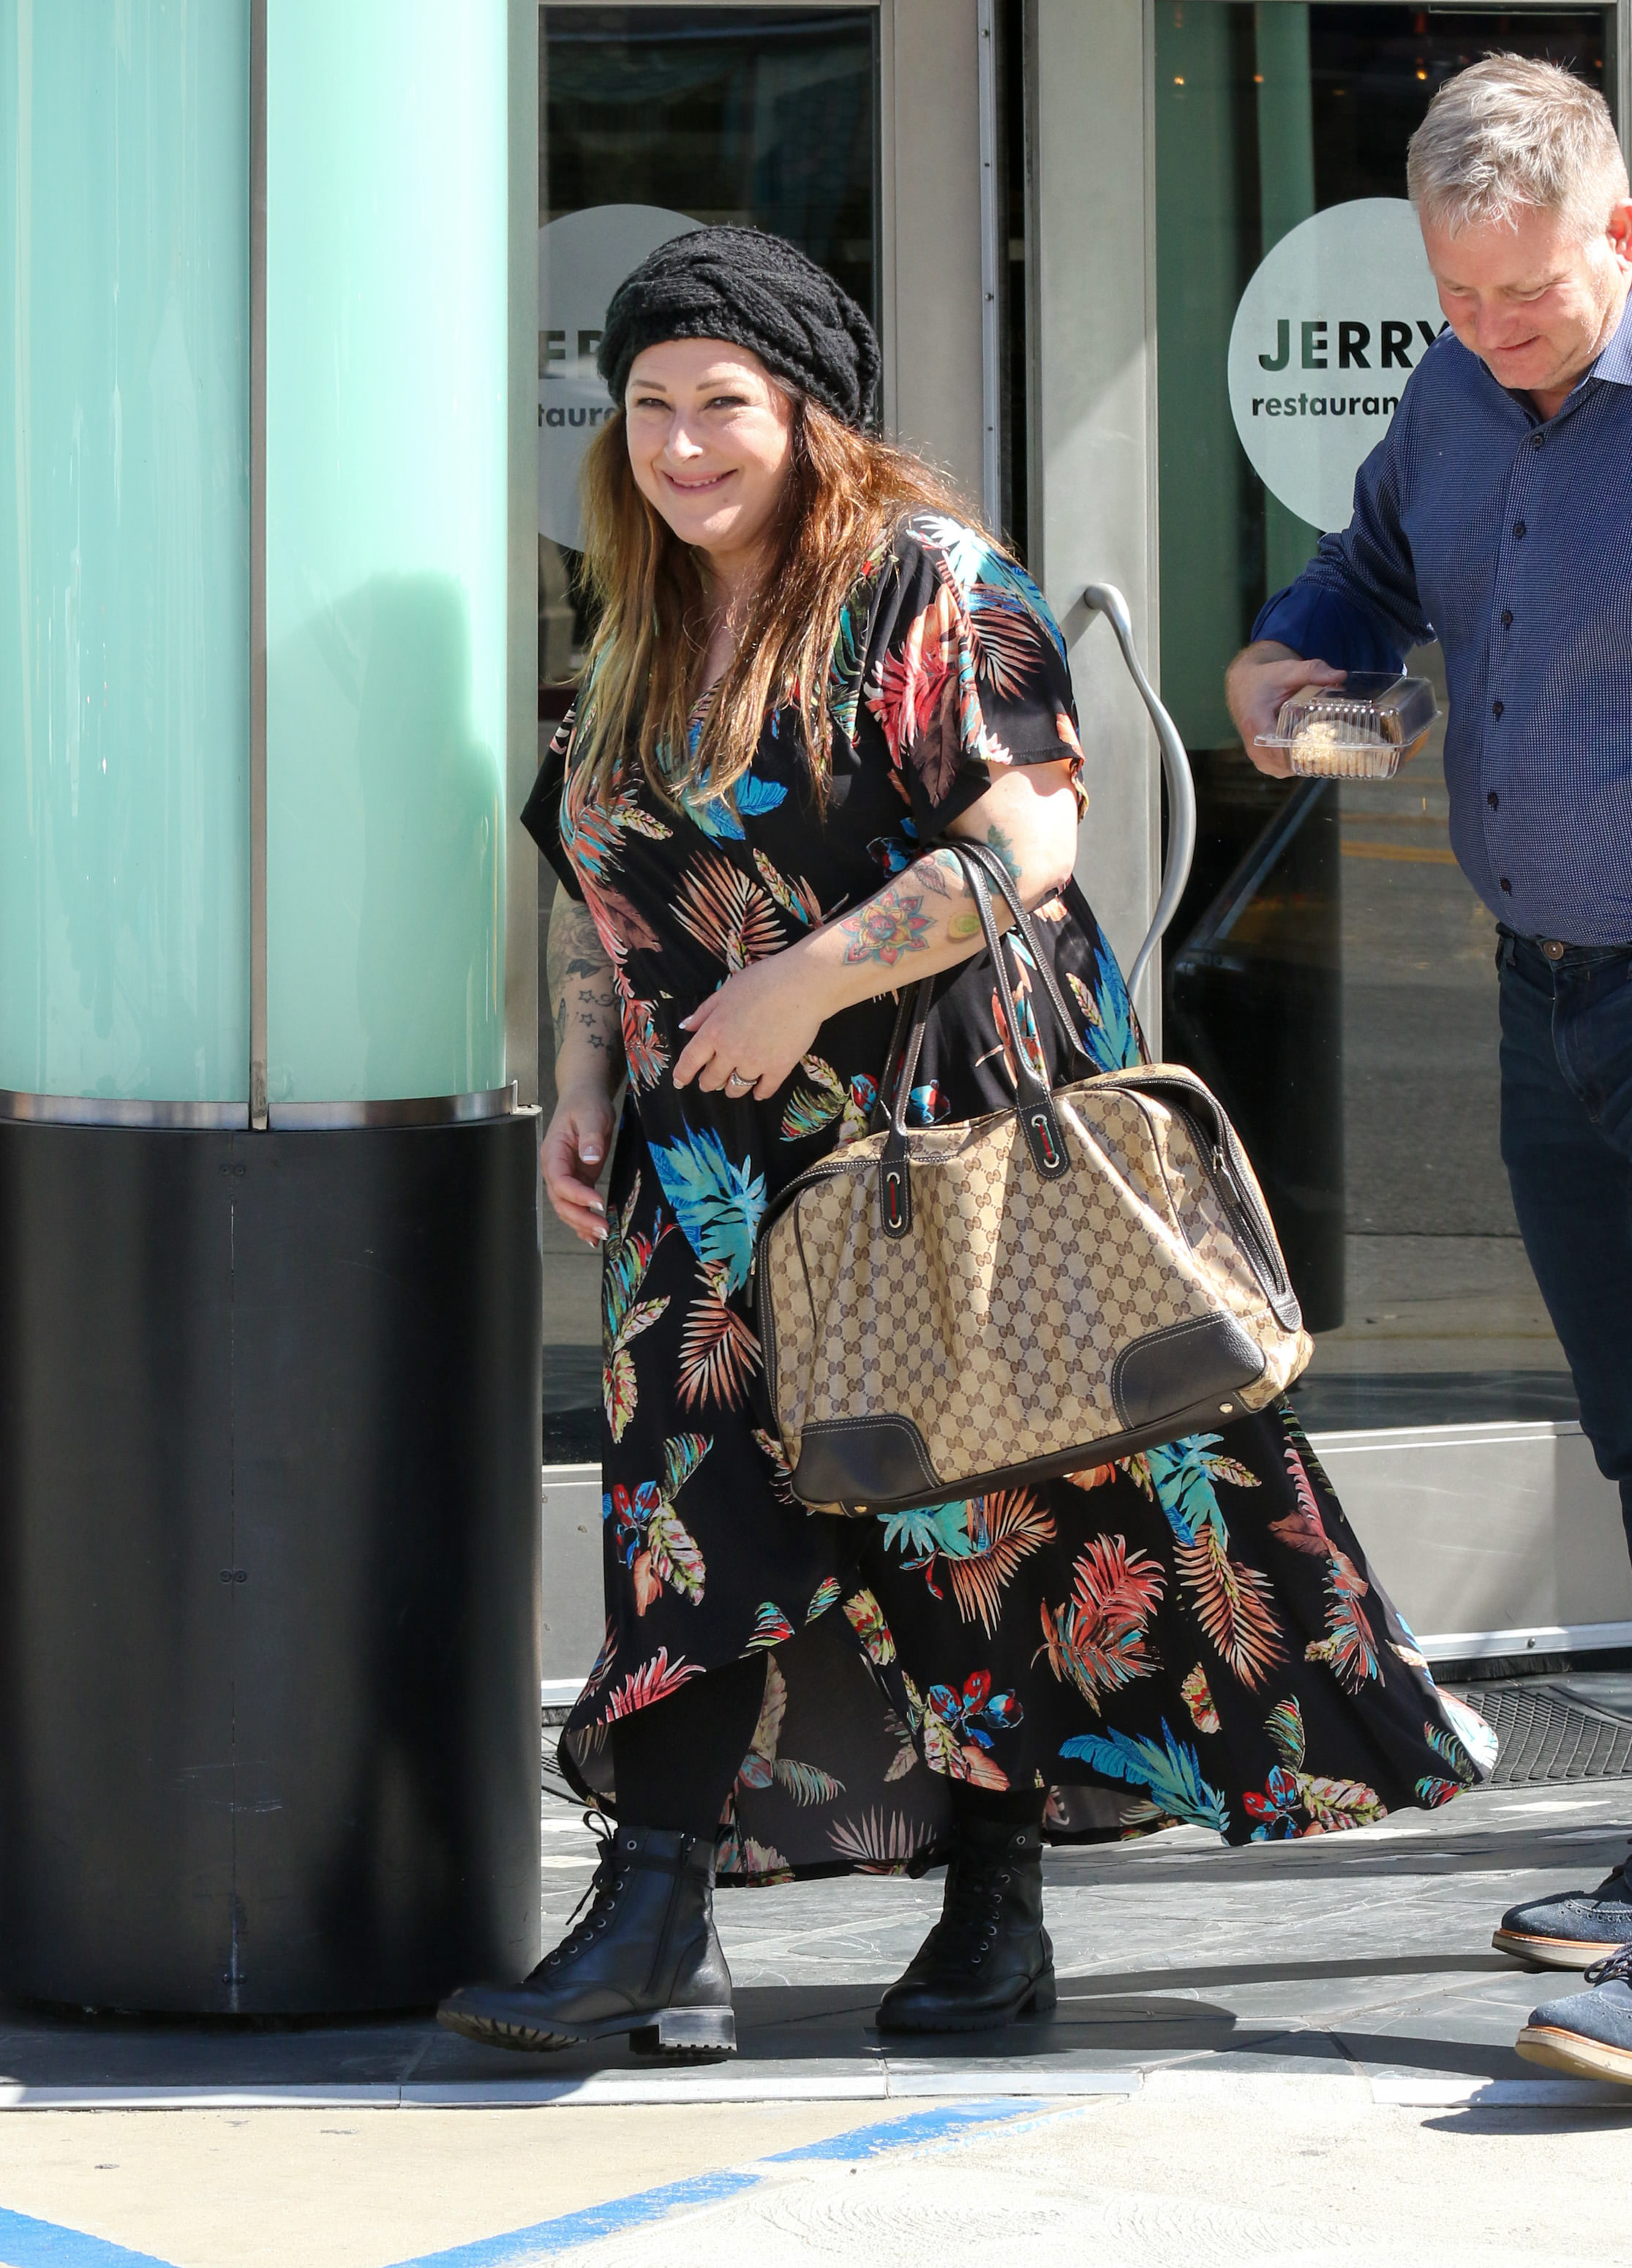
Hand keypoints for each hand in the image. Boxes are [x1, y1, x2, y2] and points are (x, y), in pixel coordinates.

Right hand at [543, 1083, 615, 1244]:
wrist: (584, 1097)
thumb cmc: (585, 1103)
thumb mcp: (592, 1114)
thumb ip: (590, 1136)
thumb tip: (590, 1157)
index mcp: (553, 1152)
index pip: (560, 1181)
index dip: (577, 1195)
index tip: (598, 1203)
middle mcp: (555, 1168)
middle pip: (560, 1201)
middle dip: (580, 1218)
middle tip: (603, 1229)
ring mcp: (566, 1175)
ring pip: (567, 1207)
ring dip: (582, 1224)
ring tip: (602, 1235)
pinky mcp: (579, 1178)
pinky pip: (577, 1204)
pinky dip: (584, 1220)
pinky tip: (594, 1235)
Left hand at [672, 946, 830, 1098]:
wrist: (801, 986)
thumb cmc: (762, 981)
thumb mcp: (726, 991)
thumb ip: (704, 1012)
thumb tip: (685, 1026)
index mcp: (713, 1031)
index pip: (690, 1061)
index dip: (682, 1074)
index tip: (679, 1082)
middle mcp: (730, 1052)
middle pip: (712, 1079)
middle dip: (708, 1083)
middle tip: (710, 1082)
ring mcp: (755, 1063)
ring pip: (736, 1089)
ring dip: (732, 1089)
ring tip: (734, 1086)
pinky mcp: (779, 1069)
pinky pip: (764, 1090)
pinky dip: (759, 1093)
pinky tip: (759, 1091)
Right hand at [1226, 643, 1345, 777]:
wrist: (1243, 685)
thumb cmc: (1264, 679)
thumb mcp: (1287, 671)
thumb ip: (1313, 671)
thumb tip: (1340, 676)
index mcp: (1257, 724)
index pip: (1280, 751)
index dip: (1304, 752)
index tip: (1327, 746)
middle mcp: (1254, 745)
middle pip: (1286, 764)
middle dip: (1311, 758)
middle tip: (1334, 747)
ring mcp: (1257, 755)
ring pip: (1284, 769)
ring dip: (1304, 762)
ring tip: (1325, 749)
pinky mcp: (1262, 758)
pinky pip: (1281, 768)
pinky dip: (1296, 763)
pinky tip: (1310, 751)